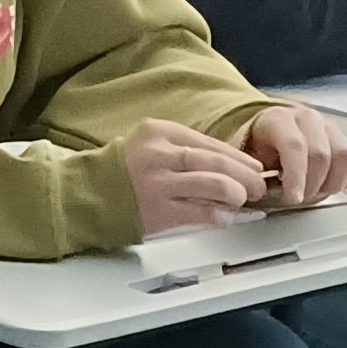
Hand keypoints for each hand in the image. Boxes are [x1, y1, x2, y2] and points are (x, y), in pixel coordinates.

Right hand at [123, 117, 270, 235]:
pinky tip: (223, 216)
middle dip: (244, 175)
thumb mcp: (149, 144)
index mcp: (157, 131)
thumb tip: (228, 165)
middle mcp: (158, 154)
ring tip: (242, 199)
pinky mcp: (157, 210)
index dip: (237, 156)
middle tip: (257, 185)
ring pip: (212, 184)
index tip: (253, 166)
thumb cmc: (122, 170)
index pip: (208, 142)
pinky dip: (217, 214)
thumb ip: (183, 149)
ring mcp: (158, 183)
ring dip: (235, 193)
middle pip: (215, 161)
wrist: (89, 194)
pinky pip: (199, 211)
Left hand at [245, 104, 346, 209]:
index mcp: (279, 119)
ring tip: (318, 190)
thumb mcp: (249, 159)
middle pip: (321, 154)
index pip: (294, 146)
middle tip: (302, 197)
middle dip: (312, 184)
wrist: (271, 135)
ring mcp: (331, 127)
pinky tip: (334, 182)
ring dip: (333, 182)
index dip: (296, 176)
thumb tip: (259, 190)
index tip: (293, 198)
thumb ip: (254, 173)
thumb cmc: (261, 149)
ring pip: (346, 156)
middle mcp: (308, 119)